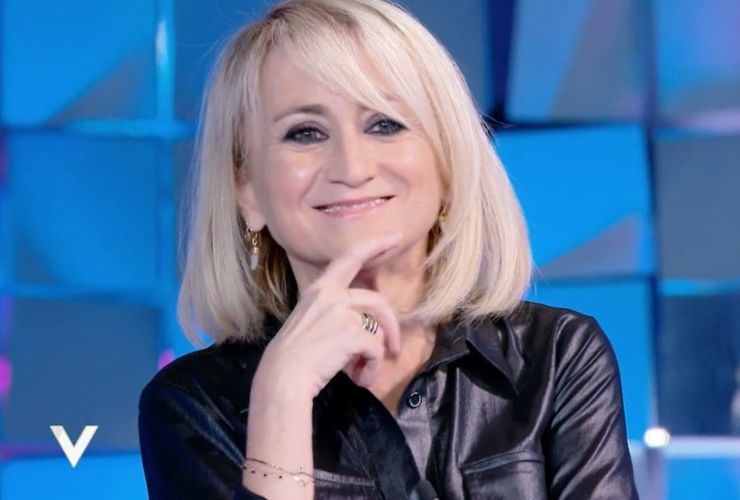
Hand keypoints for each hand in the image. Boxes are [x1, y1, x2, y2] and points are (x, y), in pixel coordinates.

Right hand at [252, 232, 403, 400]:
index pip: (350, 257)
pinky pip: (376, 350)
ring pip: (378, 330)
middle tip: (396, 348)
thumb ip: (334, 312)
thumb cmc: (294, 356)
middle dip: (392, 326)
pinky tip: (359, 378)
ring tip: (362, 373)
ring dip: (376, 355)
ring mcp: (342, 313)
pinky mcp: (352, 334)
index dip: (375, 245)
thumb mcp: (309, 320)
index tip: (395, 238)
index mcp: (319, 289)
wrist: (282, 378)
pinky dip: (371, 368)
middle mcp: (331, 295)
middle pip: (377, 300)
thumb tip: (366, 324)